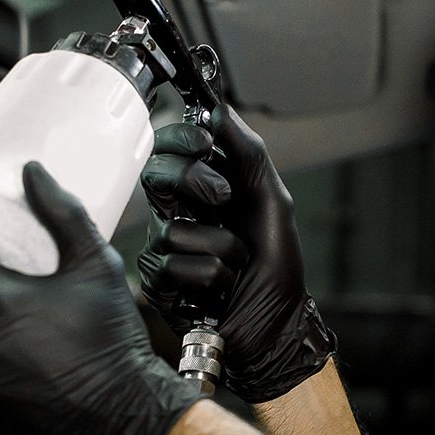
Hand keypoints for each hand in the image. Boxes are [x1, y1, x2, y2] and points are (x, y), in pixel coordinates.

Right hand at [139, 106, 335, 402]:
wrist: (277, 324)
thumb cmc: (276, 267)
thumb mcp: (274, 202)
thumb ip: (250, 155)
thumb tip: (220, 109)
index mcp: (202, 191)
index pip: (170, 150)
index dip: (180, 139)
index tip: (204, 141)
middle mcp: (177, 215)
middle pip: (156, 176)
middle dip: (194, 182)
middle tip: (224, 198)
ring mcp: (165, 249)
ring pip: (176, 229)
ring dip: (223, 249)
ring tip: (238, 267)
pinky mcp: (158, 284)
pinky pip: (178, 266)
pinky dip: (213, 278)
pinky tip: (221, 291)